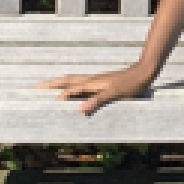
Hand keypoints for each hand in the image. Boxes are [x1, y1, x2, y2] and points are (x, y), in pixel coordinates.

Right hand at [37, 63, 152, 115]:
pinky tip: (76, 92)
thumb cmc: (131, 84)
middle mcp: (92, 80)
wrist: (144, 73)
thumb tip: (79, 110)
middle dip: (53, 84)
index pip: (70, 89)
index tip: (41, 99)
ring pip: (75, 81)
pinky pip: (84, 85)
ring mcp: (97, 81)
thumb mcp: (115, 94)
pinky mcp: (103, 83)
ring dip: (62, 84)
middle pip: (68, 81)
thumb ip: (98, 101)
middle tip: (38, 87)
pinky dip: (74, 87)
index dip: (57, 94)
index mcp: (92, 83)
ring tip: (52, 88)